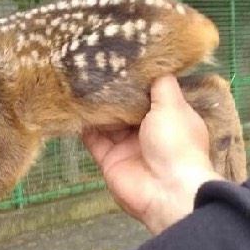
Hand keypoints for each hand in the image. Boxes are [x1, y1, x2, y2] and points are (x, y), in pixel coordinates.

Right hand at [82, 75, 223, 234]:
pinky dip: (84, 126)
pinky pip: (93, 140)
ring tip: (79, 80)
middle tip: (93, 65)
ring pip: (108, 121)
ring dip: (97, 106)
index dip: (138, 78)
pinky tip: (73, 107)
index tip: (122, 58)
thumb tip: (155, 63)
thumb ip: (161, 84)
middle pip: (127, 106)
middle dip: (114, 90)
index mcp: (170, 117)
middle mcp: (149, 130)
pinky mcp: (110, 160)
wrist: (167, 190)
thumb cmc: (176, 143)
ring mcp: (128, 146)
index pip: (152, 93)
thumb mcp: (173, 105)